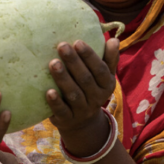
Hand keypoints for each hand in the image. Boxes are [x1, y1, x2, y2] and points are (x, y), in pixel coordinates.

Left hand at [46, 37, 118, 156]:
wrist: (82, 123)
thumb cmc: (91, 89)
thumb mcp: (103, 76)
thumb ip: (109, 59)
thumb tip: (114, 40)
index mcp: (106, 85)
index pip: (100, 70)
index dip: (90, 56)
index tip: (77, 42)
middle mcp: (96, 98)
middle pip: (85, 80)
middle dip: (74, 62)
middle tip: (62, 46)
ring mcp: (82, 110)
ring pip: (74, 94)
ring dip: (63, 78)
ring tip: (53, 63)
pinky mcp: (67, 119)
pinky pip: (62, 111)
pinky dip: (56, 102)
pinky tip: (48, 92)